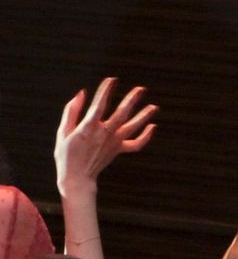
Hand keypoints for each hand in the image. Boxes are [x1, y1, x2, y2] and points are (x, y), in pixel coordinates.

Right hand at [55, 78, 157, 198]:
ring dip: (144, 116)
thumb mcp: (63, 132)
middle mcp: (104, 134)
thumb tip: (82, 93)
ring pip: (132, 127)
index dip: (105, 92)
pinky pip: (136, 144)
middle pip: (121, 114)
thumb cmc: (66, 154)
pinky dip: (146, 136)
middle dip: (131, 100)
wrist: (76, 178)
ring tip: (154, 106)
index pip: (99, 106)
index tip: (111, 80)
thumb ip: (71, 111)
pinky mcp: (119, 150)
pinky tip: (153, 126)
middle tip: (141, 89)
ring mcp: (113, 142)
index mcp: (88, 128)